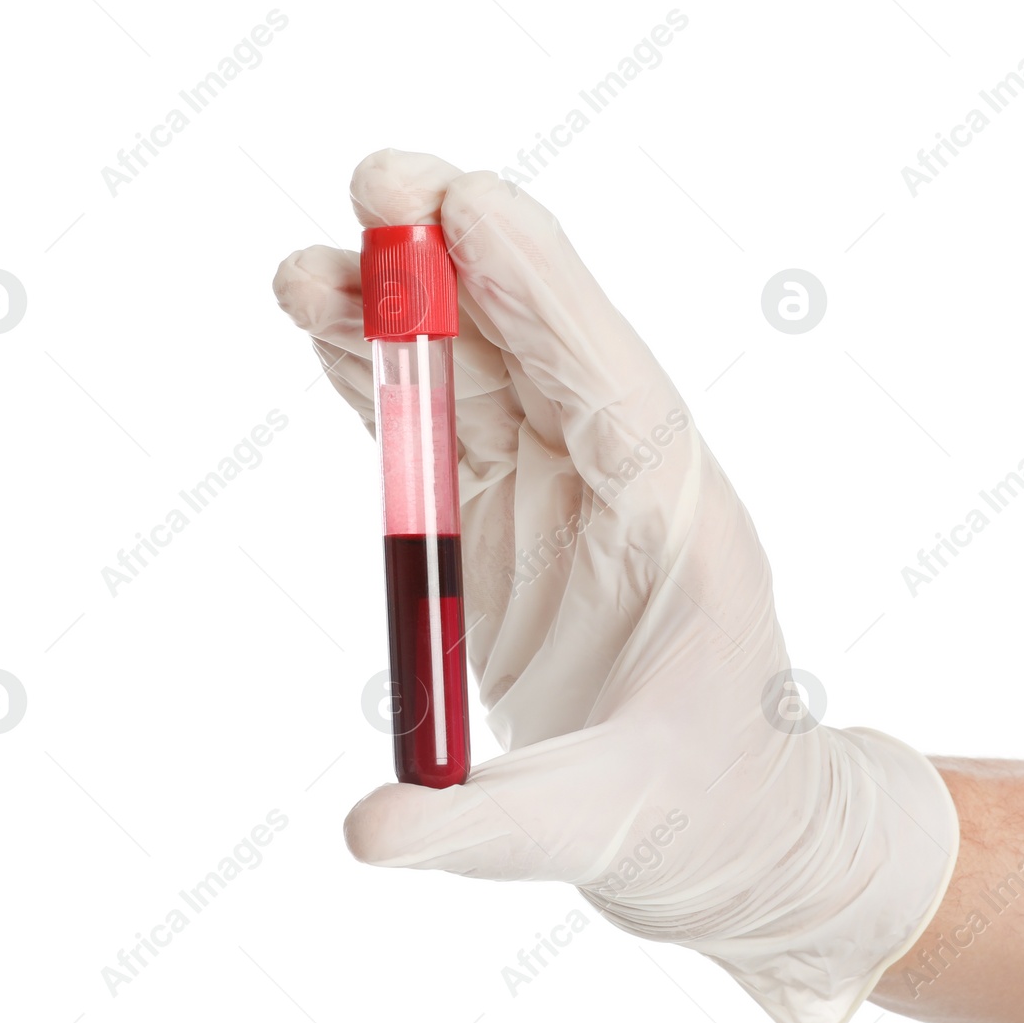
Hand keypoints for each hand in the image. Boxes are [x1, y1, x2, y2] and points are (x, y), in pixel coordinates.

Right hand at [272, 148, 958, 1022]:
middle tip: (371, 188)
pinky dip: (380, 375)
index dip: (534, 287)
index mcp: (675, 516)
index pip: (604, 377)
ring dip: (393, 313)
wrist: (719, 827)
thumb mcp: (600, 831)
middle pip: (530, 337)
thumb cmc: (692, 815)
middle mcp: (619, 477)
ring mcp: (556, 487)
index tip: (463, 204)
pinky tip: (325, 332)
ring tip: (304, 277)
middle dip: (453, 259)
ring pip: (470, 365)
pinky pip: (434, 419)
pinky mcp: (501, 515)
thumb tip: (369, 835)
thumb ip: (490, 831)